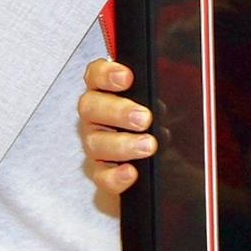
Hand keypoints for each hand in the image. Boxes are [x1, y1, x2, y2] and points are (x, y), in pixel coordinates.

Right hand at [78, 59, 155, 193]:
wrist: (149, 169)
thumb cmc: (148, 130)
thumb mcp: (153, 108)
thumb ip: (151, 98)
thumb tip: (160, 101)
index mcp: (105, 94)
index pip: (95, 76)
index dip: (106, 74)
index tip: (127, 77)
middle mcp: (94, 118)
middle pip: (90, 107)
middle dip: (118, 111)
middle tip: (144, 118)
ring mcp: (95, 145)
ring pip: (95, 143)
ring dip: (123, 144)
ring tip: (149, 146)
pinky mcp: (100, 174)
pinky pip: (102, 176)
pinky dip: (116, 175)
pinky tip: (131, 172)